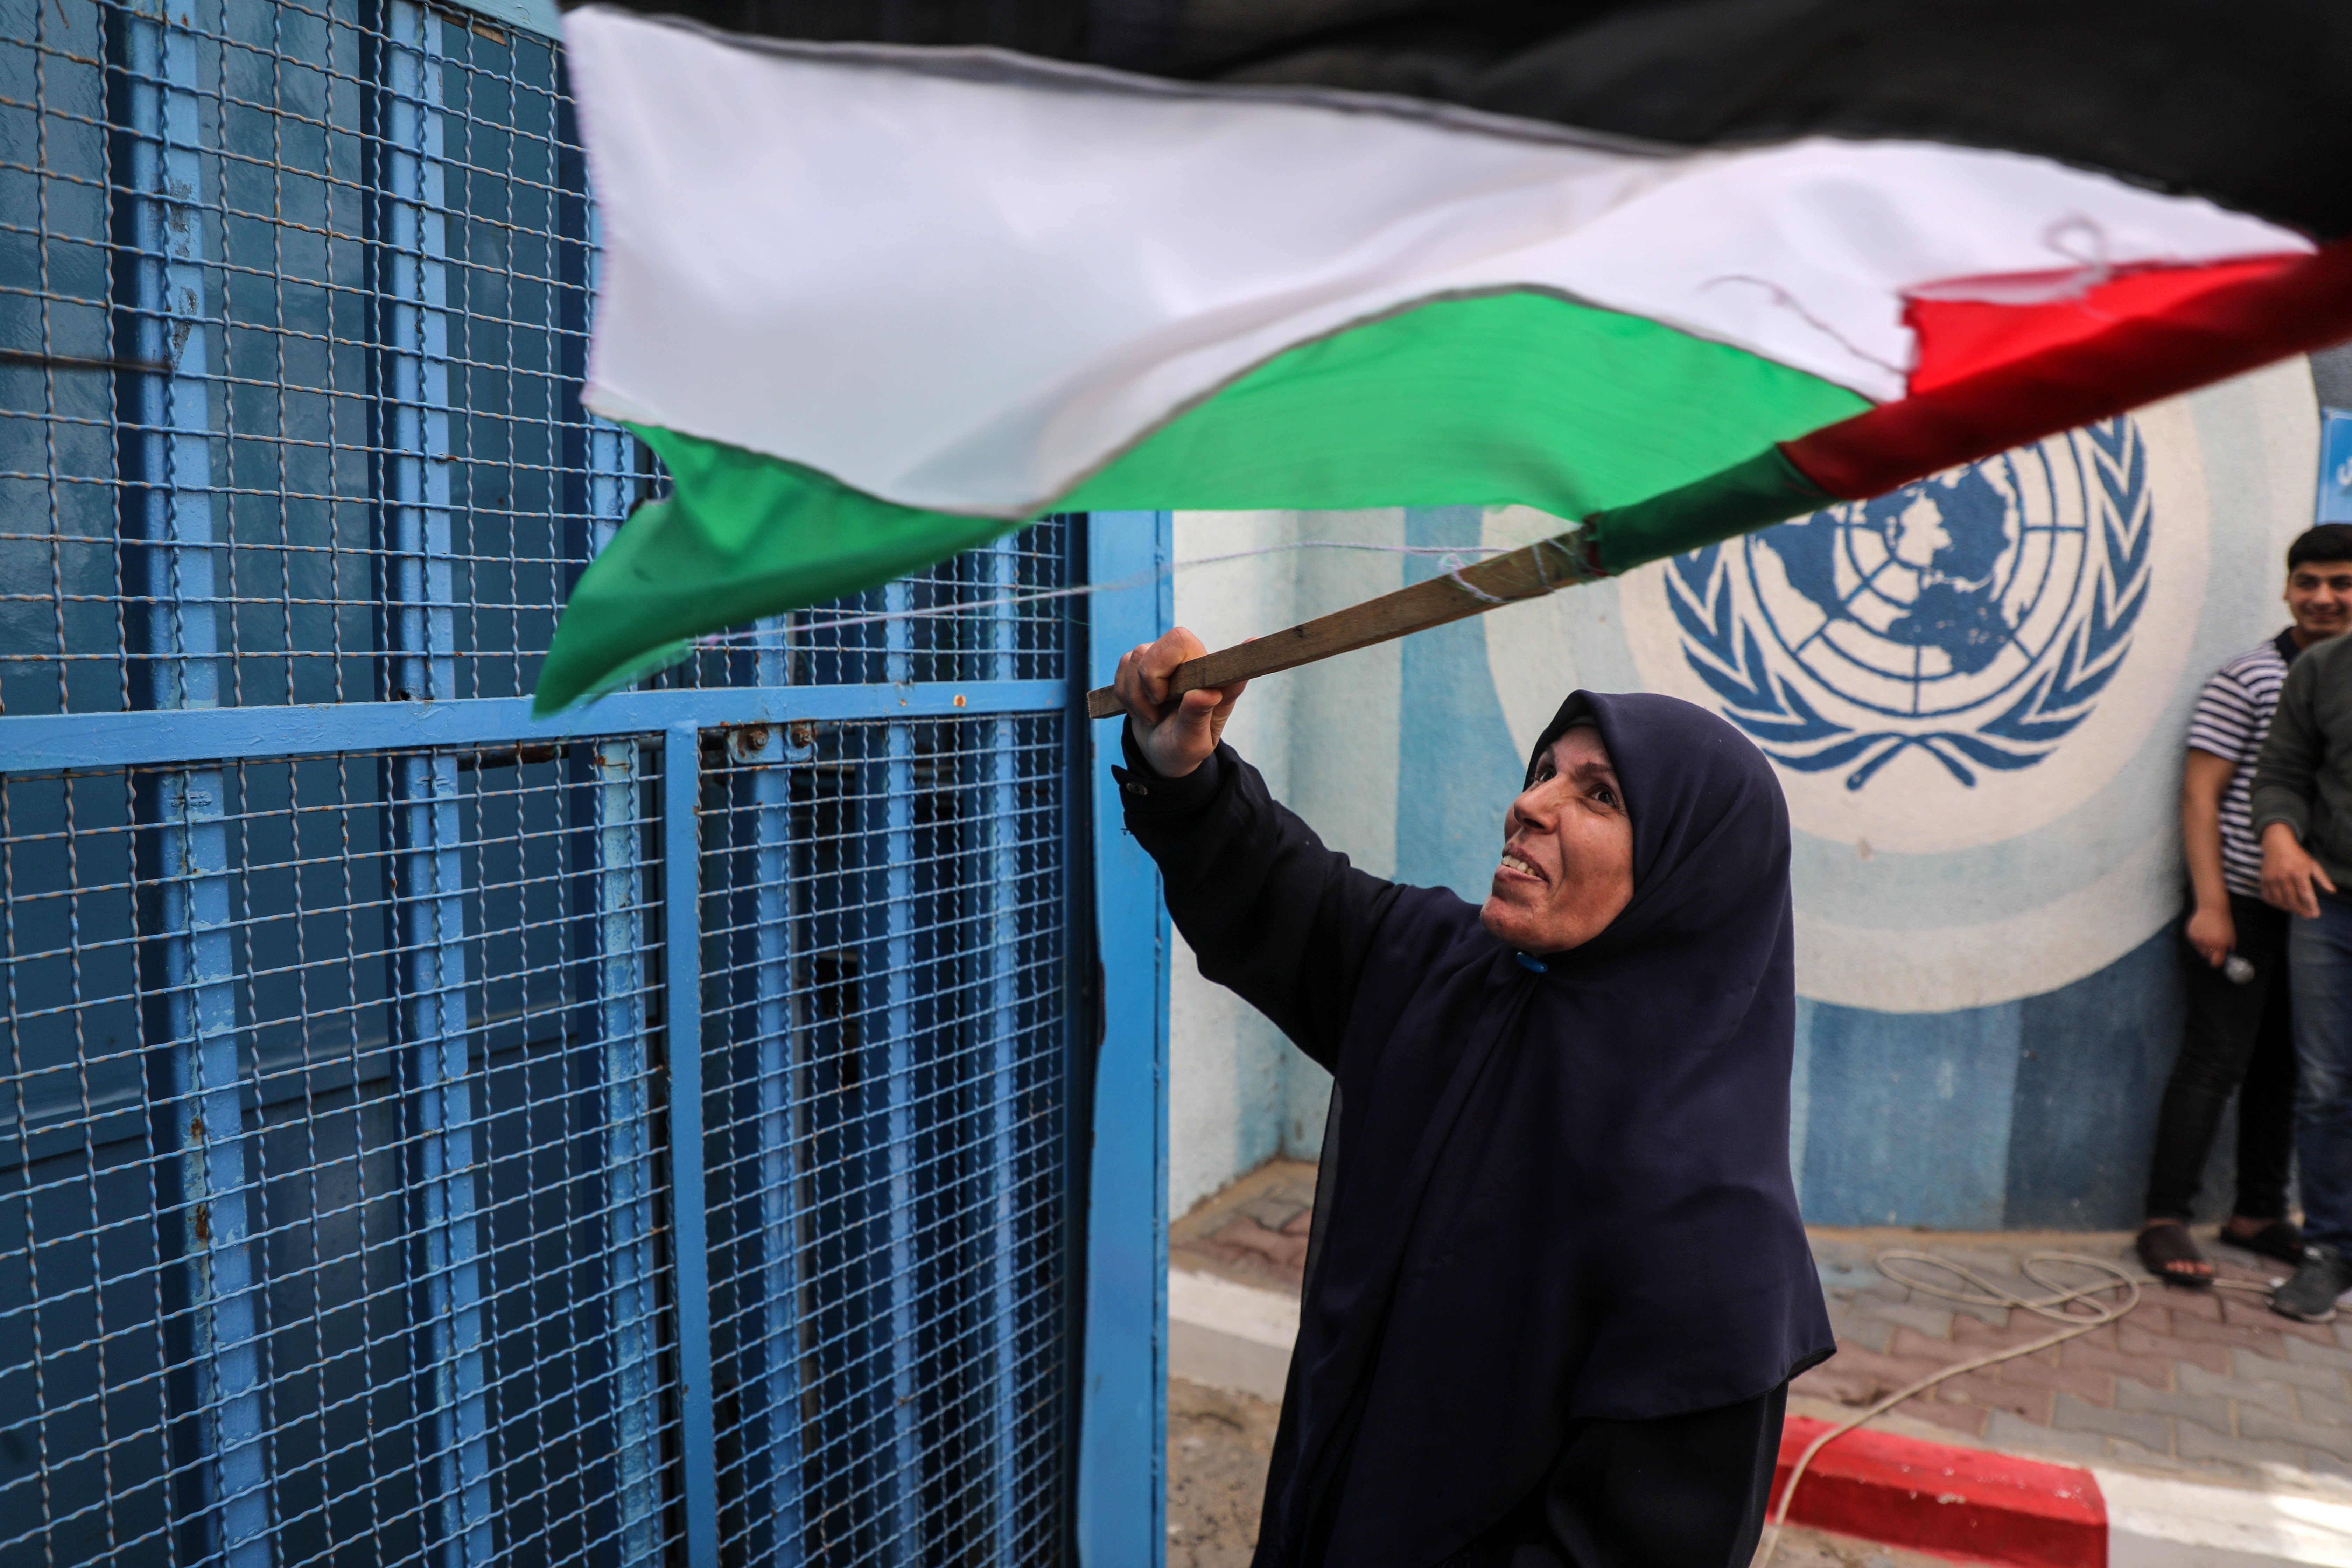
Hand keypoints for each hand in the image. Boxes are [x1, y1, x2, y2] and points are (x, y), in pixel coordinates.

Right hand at [1114, 626, 1246, 778]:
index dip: (1224, 648)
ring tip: (1150, 715)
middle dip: (1152, 675)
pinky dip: (1124, 692)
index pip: (1214, 653)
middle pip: (1172, 639)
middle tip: (1158, 703)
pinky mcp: (1143, 664)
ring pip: (1138, 655)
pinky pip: (1124, 663)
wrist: (1159, 755)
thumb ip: (1197, 718)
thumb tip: (1208, 694)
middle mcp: (1193, 664)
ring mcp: (1167, 661)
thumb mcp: (1192, 744)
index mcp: (1213, 680)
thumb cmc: (1182, 749)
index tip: (1253, 644)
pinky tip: (1139, 709)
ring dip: (1135, 693)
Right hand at [2185, 902, 2236, 966]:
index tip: (2217, 960)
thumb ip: (2228, 948)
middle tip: (2213, 944)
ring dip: (2203, 945)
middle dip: (2210, 952)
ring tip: (2207, 935)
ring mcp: (2198, 939)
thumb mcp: (2231, 936)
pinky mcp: (2190, 934)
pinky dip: (2197, 939)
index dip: (2216, 962)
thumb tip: (2225, 958)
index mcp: (2220, 944)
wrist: (2212, 908)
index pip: (2216, 962)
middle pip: (2206, 956)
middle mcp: (2208, 943)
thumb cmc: (2224, 922)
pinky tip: (2202, 930)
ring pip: (2199, 949)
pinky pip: (2194, 942)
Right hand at [2261, 823, 2335, 918]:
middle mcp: (2284, 877)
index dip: (2311, 906)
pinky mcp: (2263, 880)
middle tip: (2307, 915)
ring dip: (2288, 908)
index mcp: (2299, 873)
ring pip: (2279, 900)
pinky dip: (2275, 904)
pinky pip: (2267, 897)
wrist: (2277, 845)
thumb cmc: (2298, 856)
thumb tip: (2332, 891)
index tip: (2316, 914)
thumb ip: (2322, 879)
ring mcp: (2272, 879)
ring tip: (2296, 911)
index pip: (2306, 894)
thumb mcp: (2313, 865)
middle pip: (2292, 900)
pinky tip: (2282, 905)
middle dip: (2301, 910)